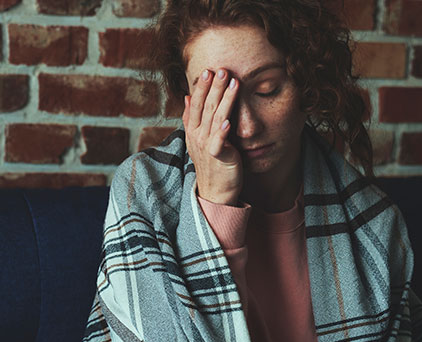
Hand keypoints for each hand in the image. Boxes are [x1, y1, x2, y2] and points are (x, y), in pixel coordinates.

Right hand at [183, 68, 241, 205]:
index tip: (208, 71)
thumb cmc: (211, 163)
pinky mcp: (217, 156)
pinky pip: (219, 141)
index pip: (196, 104)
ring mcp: (206, 146)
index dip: (202, 87)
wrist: (214, 191)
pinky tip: (228, 119)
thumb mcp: (199, 139)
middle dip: (214, 88)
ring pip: (215, 118)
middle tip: (221, 70)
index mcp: (193, 130)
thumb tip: (188, 97)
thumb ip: (192, 118)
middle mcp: (197, 136)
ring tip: (233, 83)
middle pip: (206, 107)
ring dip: (224, 99)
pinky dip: (223, 130)